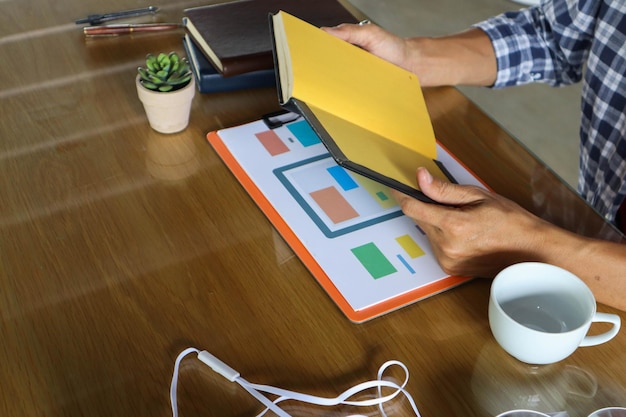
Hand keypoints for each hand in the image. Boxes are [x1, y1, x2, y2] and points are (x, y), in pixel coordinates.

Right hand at [323, 23, 497, 86]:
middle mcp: (346, 61)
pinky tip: (337, 97)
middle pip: (324, 66)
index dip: (310, 51)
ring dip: (327, 85)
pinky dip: (341, 95)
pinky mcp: (359, 90)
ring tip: (319, 87)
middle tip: (307, 74)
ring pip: (334, 82)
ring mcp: (352, 76)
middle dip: (315, 70)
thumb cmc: (394, 48)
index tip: (300, 54)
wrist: (413, 67)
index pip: (322, 47)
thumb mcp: (370, 34)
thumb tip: (326, 31)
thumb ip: (349, 31)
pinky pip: (347, 93)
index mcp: (344, 44)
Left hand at [391, 168, 547, 276]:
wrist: (530, 251)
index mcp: (454, 225)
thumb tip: (421, 178)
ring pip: (428, 232)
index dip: (402, 194)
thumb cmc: (510, 221)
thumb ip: (445, 190)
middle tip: (451, 204)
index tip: (396, 185)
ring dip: (437, 223)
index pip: (413, 208)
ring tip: (465, 221)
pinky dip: (443, 237)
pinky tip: (464, 235)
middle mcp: (446, 246)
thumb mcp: (479, 196)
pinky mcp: (450, 268)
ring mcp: (447, 260)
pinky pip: (436, 246)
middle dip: (428, 208)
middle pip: (421, 220)